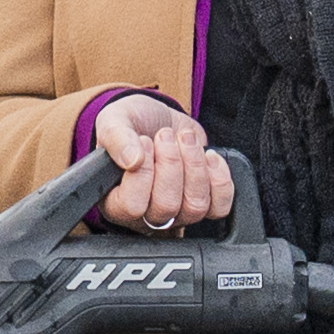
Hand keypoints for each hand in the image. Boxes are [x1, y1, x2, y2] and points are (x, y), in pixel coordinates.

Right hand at [89, 91, 233, 235]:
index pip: (132, 206)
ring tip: (184, 138)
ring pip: (195, 206)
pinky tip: (207, 154)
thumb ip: (116, 138)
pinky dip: (219, 178)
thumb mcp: (114, 121)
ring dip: (194, 165)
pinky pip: (219, 206)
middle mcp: (147, 214)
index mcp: (116, 202)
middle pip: (167, 206)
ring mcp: (178, 212)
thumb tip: (132, 160)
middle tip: (164, 135)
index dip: (142, 173)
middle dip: (171, 163)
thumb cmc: (132, 125)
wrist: (159, 120)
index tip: (143, 141)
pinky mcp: (204, 203)